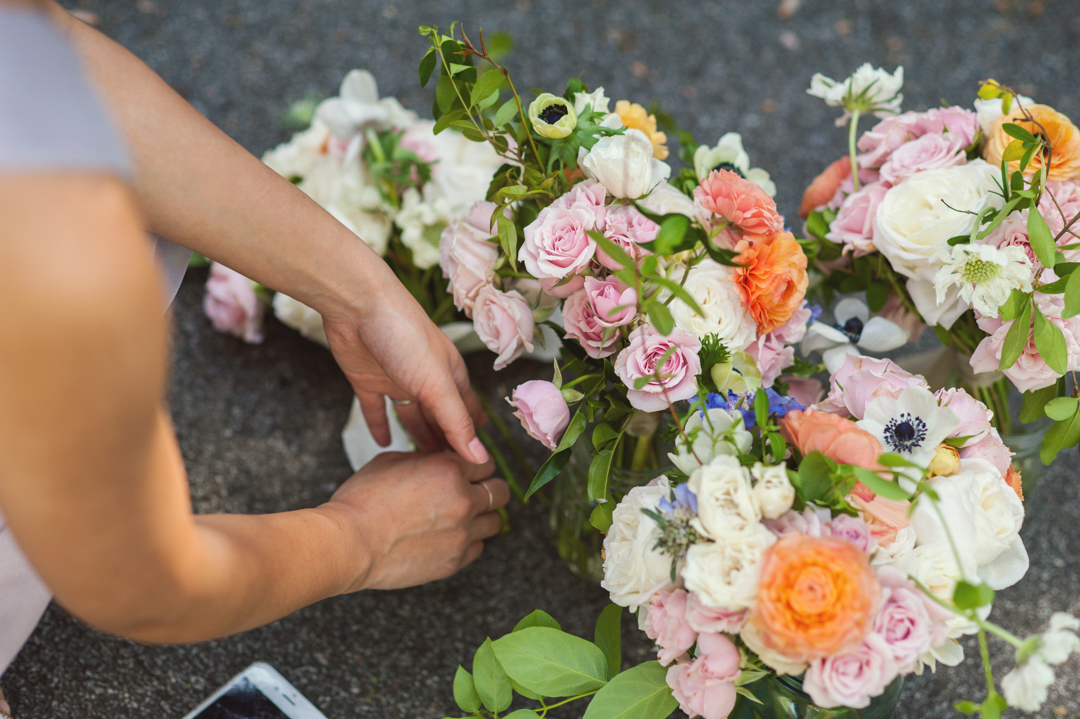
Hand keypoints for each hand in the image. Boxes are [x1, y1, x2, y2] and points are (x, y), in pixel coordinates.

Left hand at [322, 296, 488, 463]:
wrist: (357, 305)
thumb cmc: (405, 336)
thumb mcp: (436, 384)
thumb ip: (456, 422)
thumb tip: (479, 459)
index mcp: (450, 376)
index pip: (468, 415)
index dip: (471, 439)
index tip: (475, 470)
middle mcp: (426, 380)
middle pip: (439, 418)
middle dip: (445, 442)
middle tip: (448, 475)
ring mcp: (396, 380)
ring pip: (411, 416)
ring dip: (417, 437)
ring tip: (420, 466)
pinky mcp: (367, 380)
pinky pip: (375, 410)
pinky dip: (380, 426)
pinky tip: (383, 444)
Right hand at [325, 452, 508, 590]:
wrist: (349, 544)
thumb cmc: (363, 500)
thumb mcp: (393, 461)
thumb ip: (426, 459)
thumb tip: (439, 461)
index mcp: (450, 470)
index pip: (485, 463)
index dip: (474, 468)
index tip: (468, 473)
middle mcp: (463, 501)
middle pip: (500, 492)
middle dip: (489, 490)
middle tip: (474, 493)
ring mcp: (462, 534)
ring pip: (494, 522)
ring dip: (481, 518)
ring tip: (460, 517)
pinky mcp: (454, 561)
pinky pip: (478, 548)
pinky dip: (469, 542)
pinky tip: (449, 537)